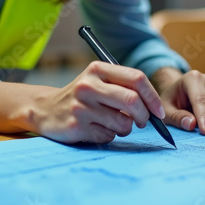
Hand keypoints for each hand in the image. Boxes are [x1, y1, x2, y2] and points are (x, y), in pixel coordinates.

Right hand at [26, 61, 166, 144]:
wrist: (45, 110)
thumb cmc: (83, 97)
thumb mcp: (99, 81)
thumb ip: (124, 86)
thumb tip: (156, 108)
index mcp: (97, 69)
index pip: (137, 78)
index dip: (153, 97)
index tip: (159, 112)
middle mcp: (88, 85)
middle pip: (132, 101)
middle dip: (144, 116)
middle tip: (142, 122)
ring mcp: (81, 106)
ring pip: (123, 123)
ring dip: (125, 128)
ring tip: (113, 124)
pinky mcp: (76, 126)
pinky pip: (108, 136)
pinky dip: (109, 135)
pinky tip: (96, 129)